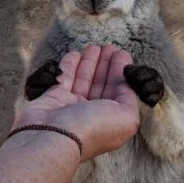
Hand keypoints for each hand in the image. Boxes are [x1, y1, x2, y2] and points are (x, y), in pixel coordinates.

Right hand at [13, 45, 140, 160]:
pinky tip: (75, 53)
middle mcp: (93, 114)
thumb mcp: (126, 116)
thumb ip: (130, 96)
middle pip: (102, 84)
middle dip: (106, 65)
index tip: (122, 53)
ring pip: (84, 79)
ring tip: (94, 46)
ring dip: (90, 62)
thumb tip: (125, 81)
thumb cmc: (92, 127)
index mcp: (112, 120)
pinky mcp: (54, 98)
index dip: (121, 72)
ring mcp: (72, 106)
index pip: (119, 91)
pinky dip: (70, 65)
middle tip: (109, 47)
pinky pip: (65, 78)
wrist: (53, 136)